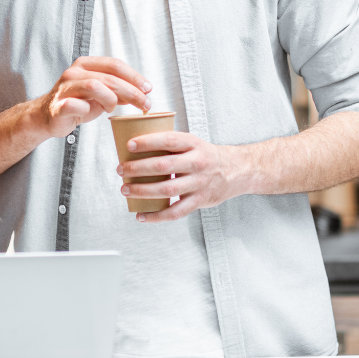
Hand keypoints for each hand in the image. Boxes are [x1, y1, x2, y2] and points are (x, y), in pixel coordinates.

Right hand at [33, 57, 151, 139]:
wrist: (48, 116)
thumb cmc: (76, 103)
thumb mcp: (100, 94)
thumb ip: (118, 90)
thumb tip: (142, 92)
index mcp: (85, 65)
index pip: (114, 64)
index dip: (134, 76)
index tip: (148, 88)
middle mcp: (74, 73)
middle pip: (109, 77)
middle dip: (131, 91)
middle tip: (145, 104)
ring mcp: (64, 88)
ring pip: (94, 86)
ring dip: (111, 99)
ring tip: (113, 108)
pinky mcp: (58, 105)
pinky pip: (76, 106)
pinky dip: (88, 110)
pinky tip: (92, 113)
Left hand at [118, 130, 250, 221]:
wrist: (237, 170)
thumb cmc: (206, 155)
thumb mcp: (192, 142)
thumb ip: (169, 144)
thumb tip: (134, 145)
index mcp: (193, 144)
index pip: (168, 141)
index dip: (148, 142)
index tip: (129, 145)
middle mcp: (197, 163)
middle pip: (164, 166)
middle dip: (138, 169)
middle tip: (121, 170)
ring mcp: (199, 183)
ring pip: (167, 189)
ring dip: (143, 191)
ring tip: (126, 190)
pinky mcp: (200, 201)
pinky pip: (176, 212)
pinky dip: (157, 216)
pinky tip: (141, 216)